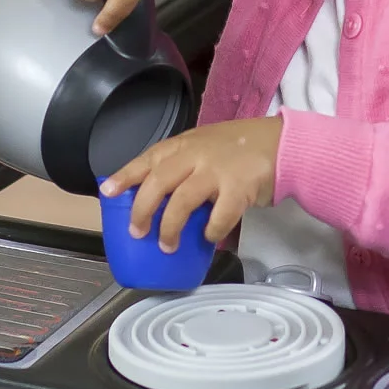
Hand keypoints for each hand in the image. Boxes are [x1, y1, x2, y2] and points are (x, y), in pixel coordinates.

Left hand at [99, 117, 282, 251]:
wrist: (281, 143)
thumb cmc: (239, 148)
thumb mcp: (205, 146)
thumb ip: (183, 164)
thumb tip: (157, 198)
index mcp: (185, 144)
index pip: (149, 158)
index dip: (126, 175)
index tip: (107, 191)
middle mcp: (197, 154)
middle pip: (159, 181)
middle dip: (143, 209)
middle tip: (137, 232)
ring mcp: (218, 170)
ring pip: (183, 201)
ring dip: (170, 227)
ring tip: (166, 245)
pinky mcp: (240, 188)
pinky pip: (220, 216)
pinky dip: (211, 231)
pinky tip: (208, 238)